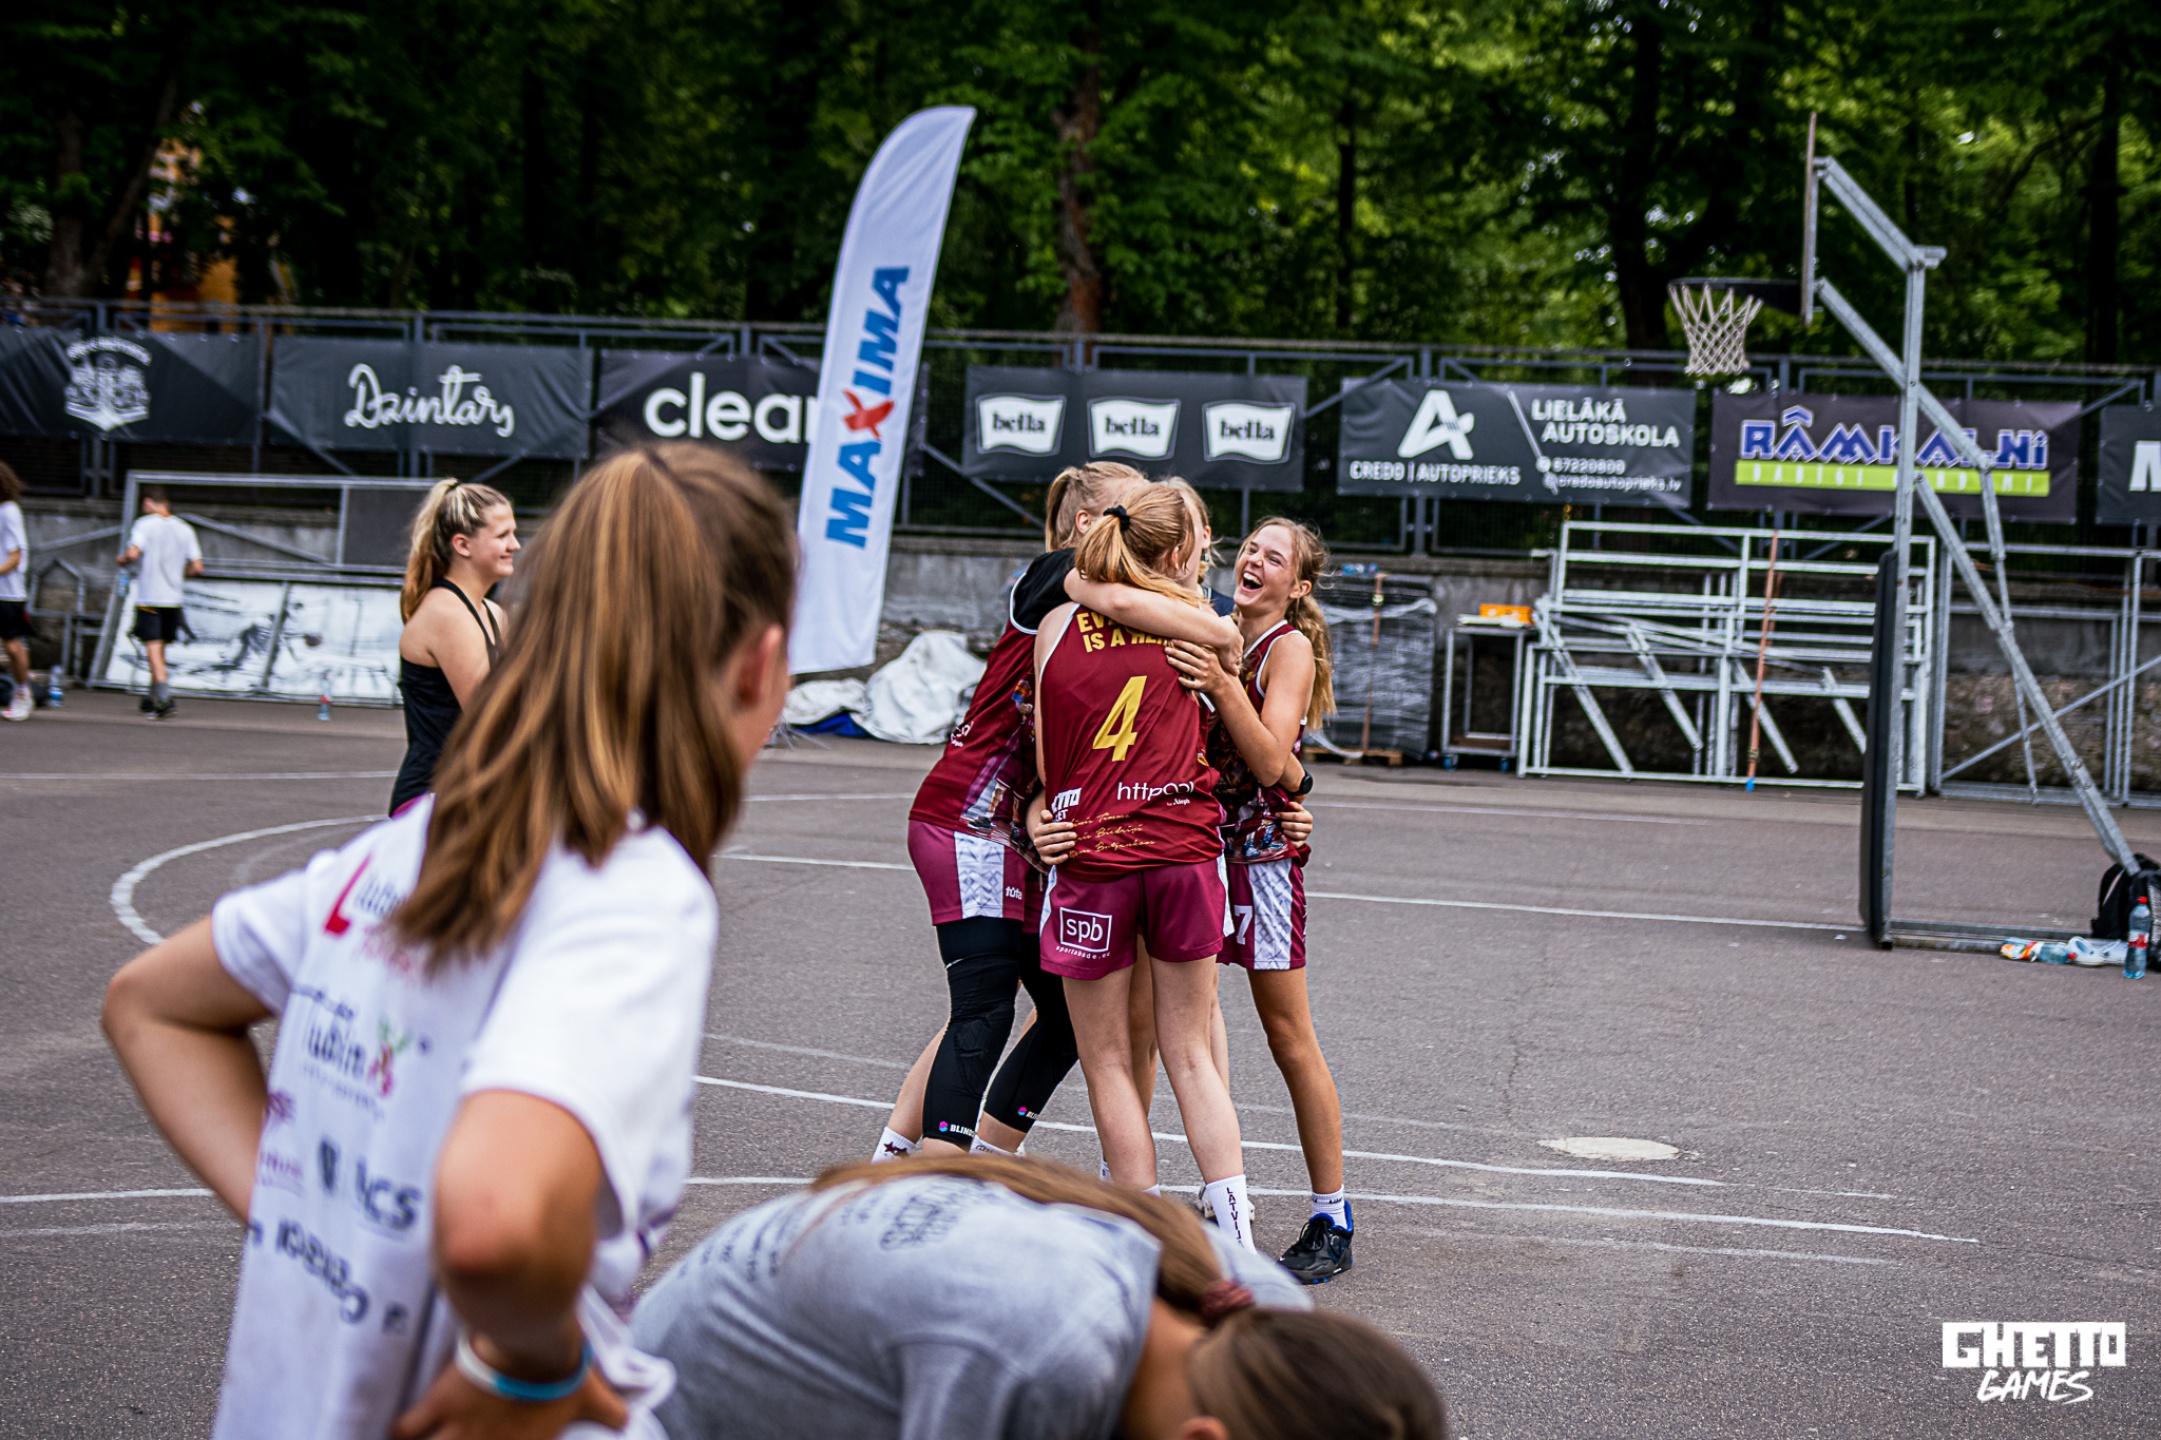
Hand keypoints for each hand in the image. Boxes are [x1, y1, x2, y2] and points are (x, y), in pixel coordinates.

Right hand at [391, 1353, 626, 1439]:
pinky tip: (402, 1430)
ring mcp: (458, 1430)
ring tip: (425, 1439)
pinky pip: (405, 1429)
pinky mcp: (438, 1404)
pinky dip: (402, 1430)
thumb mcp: (591, 1399)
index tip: (487, 1438)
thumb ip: (610, 1414)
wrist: (534, 1345)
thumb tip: (629, 1420)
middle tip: (453, 1437)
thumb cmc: (564, 1374)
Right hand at [1026, 804, 1077, 866]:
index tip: (1071, 825)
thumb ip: (1045, 814)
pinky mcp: (1044, 859)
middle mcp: (1037, 841)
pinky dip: (1058, 859)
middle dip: (1064, 836)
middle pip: (1052, 838)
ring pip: (1052, 848)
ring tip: (1073, 843)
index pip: (1049, 827)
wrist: (1043, 842)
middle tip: (1075, 835)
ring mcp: (1040, 851)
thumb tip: (1049, 816)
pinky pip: (1051, 861)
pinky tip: (1066, 856)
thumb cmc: (1048, 829)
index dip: (1060, 826)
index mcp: (1037, 831)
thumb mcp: (1045, 821)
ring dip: (1063, 846)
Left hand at [1165, 639, 1231, 697]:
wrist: (1221, 684)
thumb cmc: (1213, 668)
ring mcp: (1203, 675)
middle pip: (1189, 658)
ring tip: (1168, 659)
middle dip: (1177, 653)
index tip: (1173, 640)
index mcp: (1208, 657)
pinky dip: (1186, 682)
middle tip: (1166, 649)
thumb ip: (1203, 649)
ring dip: (1178, 664)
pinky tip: (1178, 679)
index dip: (1183, 644)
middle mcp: (1205, 665)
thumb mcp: (1212, 657)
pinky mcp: (1201, 685)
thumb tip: (1192, 637)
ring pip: (1188, 669)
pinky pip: (1192, 684)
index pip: (1194, 649)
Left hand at [1277, 801, 1313, 846]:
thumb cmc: (1298, 817)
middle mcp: (1309, 827)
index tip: (1277, 814)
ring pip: (1295, 834)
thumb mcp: (1298, 810)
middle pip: (1294, 826)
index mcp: (1308, 817)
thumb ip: (1295, 806)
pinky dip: (1288, 841)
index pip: (1295, 816)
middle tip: (1279, 823)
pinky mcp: (1302, 843)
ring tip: (1282, 828)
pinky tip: (1284, 836)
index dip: (1285, 815)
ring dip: (1286, 831)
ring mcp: (1306, 836)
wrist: (1302, 827)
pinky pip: (1295, 844)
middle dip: (1284, 824)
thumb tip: (1289, 803)